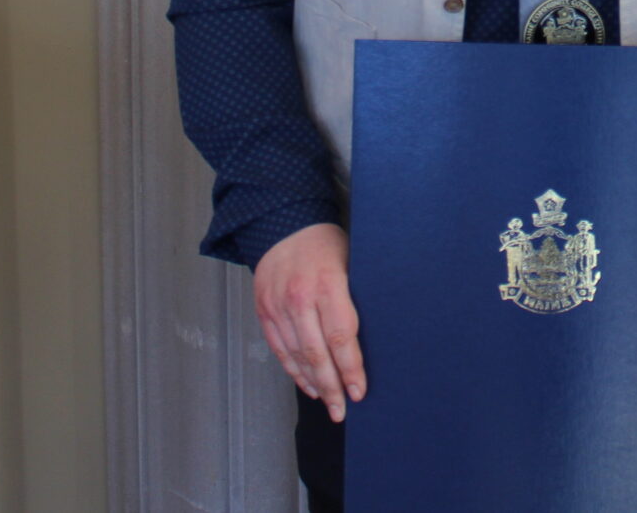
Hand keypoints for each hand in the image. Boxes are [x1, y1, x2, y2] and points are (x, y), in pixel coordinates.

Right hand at [254, 222, 366, 421]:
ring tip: (328, 403)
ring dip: (314, 384)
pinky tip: (308, 385)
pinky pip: (280, 349)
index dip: (351, 369)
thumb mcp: (351, 263)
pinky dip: (294, 370)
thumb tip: (372, 340)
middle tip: (342, 410)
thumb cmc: (326, 244)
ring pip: (297, 356)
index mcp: (328, 285)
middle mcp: (299, 299)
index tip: (359, 391)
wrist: (284, 225)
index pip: (341, 338)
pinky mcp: (264, 311)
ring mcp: (278, 307)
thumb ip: (355, 300)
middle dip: (332, 388)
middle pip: (317, 355)